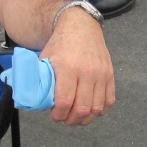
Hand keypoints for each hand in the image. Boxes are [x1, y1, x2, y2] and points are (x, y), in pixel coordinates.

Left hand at [39, 8, 114, 125]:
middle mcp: (87, 72)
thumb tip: (36, 102)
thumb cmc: (60, 44)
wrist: (80, 27)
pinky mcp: (110, 75)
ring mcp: (101, 74)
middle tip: (65, 119)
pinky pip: (109, 101)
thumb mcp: (45, 59)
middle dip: (71, 120)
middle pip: (82, 108)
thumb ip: (40, 80)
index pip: (65, 101)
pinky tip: (91, 110)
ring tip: (76, 118)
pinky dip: (100, 110)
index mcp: (68, 68)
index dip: (58, 114)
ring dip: (86, 118)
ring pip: (97, 108)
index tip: (54, 116)